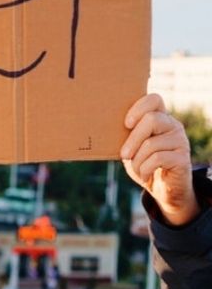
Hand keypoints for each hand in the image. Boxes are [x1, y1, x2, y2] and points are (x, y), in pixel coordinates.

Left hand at [121, 93, 197, 225]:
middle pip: (151, 119)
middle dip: (133, 139)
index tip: (126, 124)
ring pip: (151, 143)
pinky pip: (158, 158)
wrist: (161, 189)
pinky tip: (144, 175)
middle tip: (123, 155)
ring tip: (136, 168)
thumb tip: (104, 126)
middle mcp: (173, 125)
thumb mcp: (131, 147)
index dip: (139, 108)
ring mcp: (180, 141)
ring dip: (137, 160)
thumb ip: (126, 134)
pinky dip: (145, 169)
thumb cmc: (142, 163)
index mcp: (160, 118)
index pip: (154, 99)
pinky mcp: (183, 158)